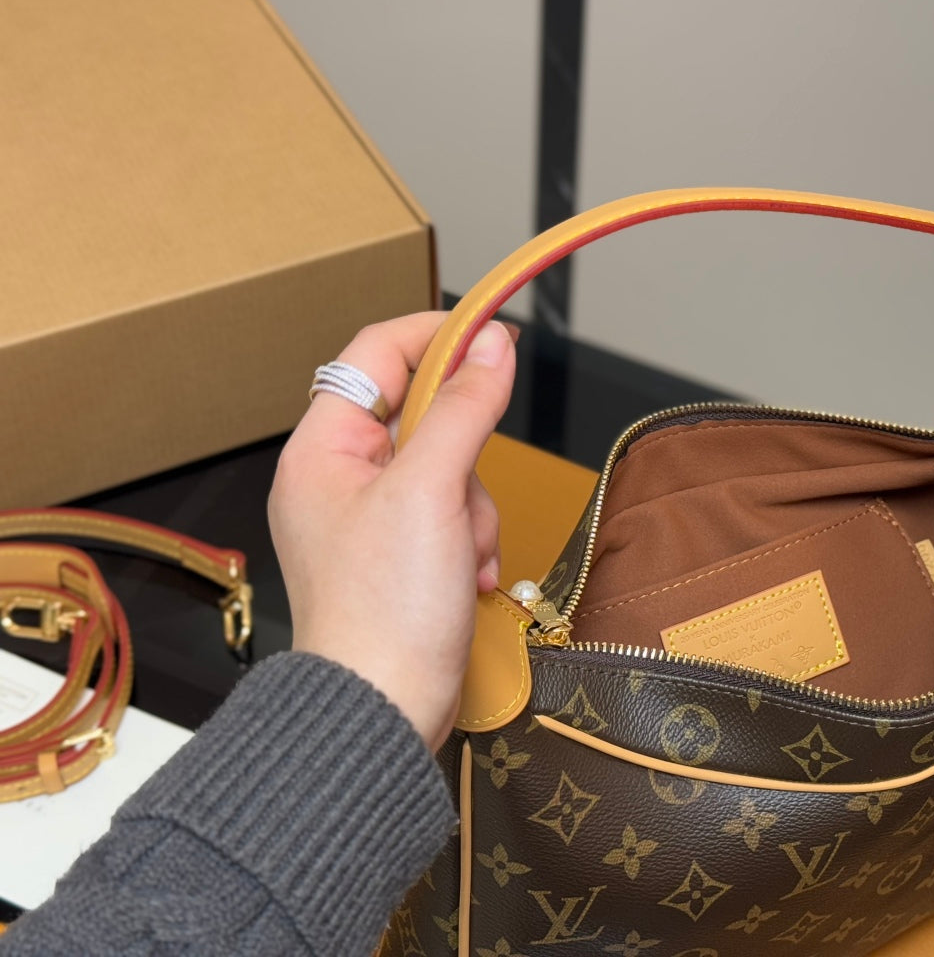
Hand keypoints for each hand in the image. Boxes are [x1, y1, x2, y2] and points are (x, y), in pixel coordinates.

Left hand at [268, 312, 516, 749]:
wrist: (383, 710)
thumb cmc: (384, 612)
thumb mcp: (431, 491)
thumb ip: (465, 408)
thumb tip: (494, 344)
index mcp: (322, 449)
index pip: (379, 354)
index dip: (440, 337)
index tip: (497, 338)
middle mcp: (339, 479)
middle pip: (426, 415)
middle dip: (467, 455)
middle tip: (466, 496)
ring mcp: (371, 520)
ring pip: (451, 469)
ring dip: (475, 510)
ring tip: (465, 556)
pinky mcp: (401, 557)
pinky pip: (455, 516)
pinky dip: (474, 542)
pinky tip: (469, 578)